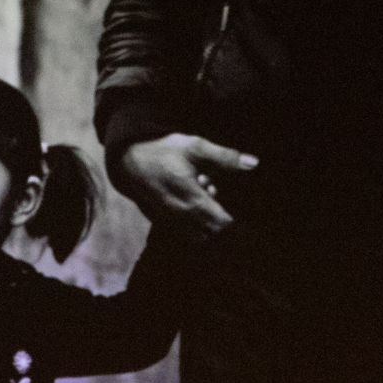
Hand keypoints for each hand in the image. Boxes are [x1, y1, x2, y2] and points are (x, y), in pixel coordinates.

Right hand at [111, 132, 257, 237]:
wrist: (128, 158)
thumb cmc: (164, 150)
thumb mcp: (196, 147)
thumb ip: (225, 157)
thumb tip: (254, 163)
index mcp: (192, 197)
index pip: (222, 224)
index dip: (236, 225)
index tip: (245, 218)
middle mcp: (181, 214)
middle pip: (212, 233)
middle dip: (222, 222)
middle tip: (216, 195)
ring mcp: (170, 220)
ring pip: (199, 236)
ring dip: (208, 223)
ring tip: (203, 194)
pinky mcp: (162, 221)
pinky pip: (185, 233)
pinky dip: (195, 224)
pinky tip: (192, 201)